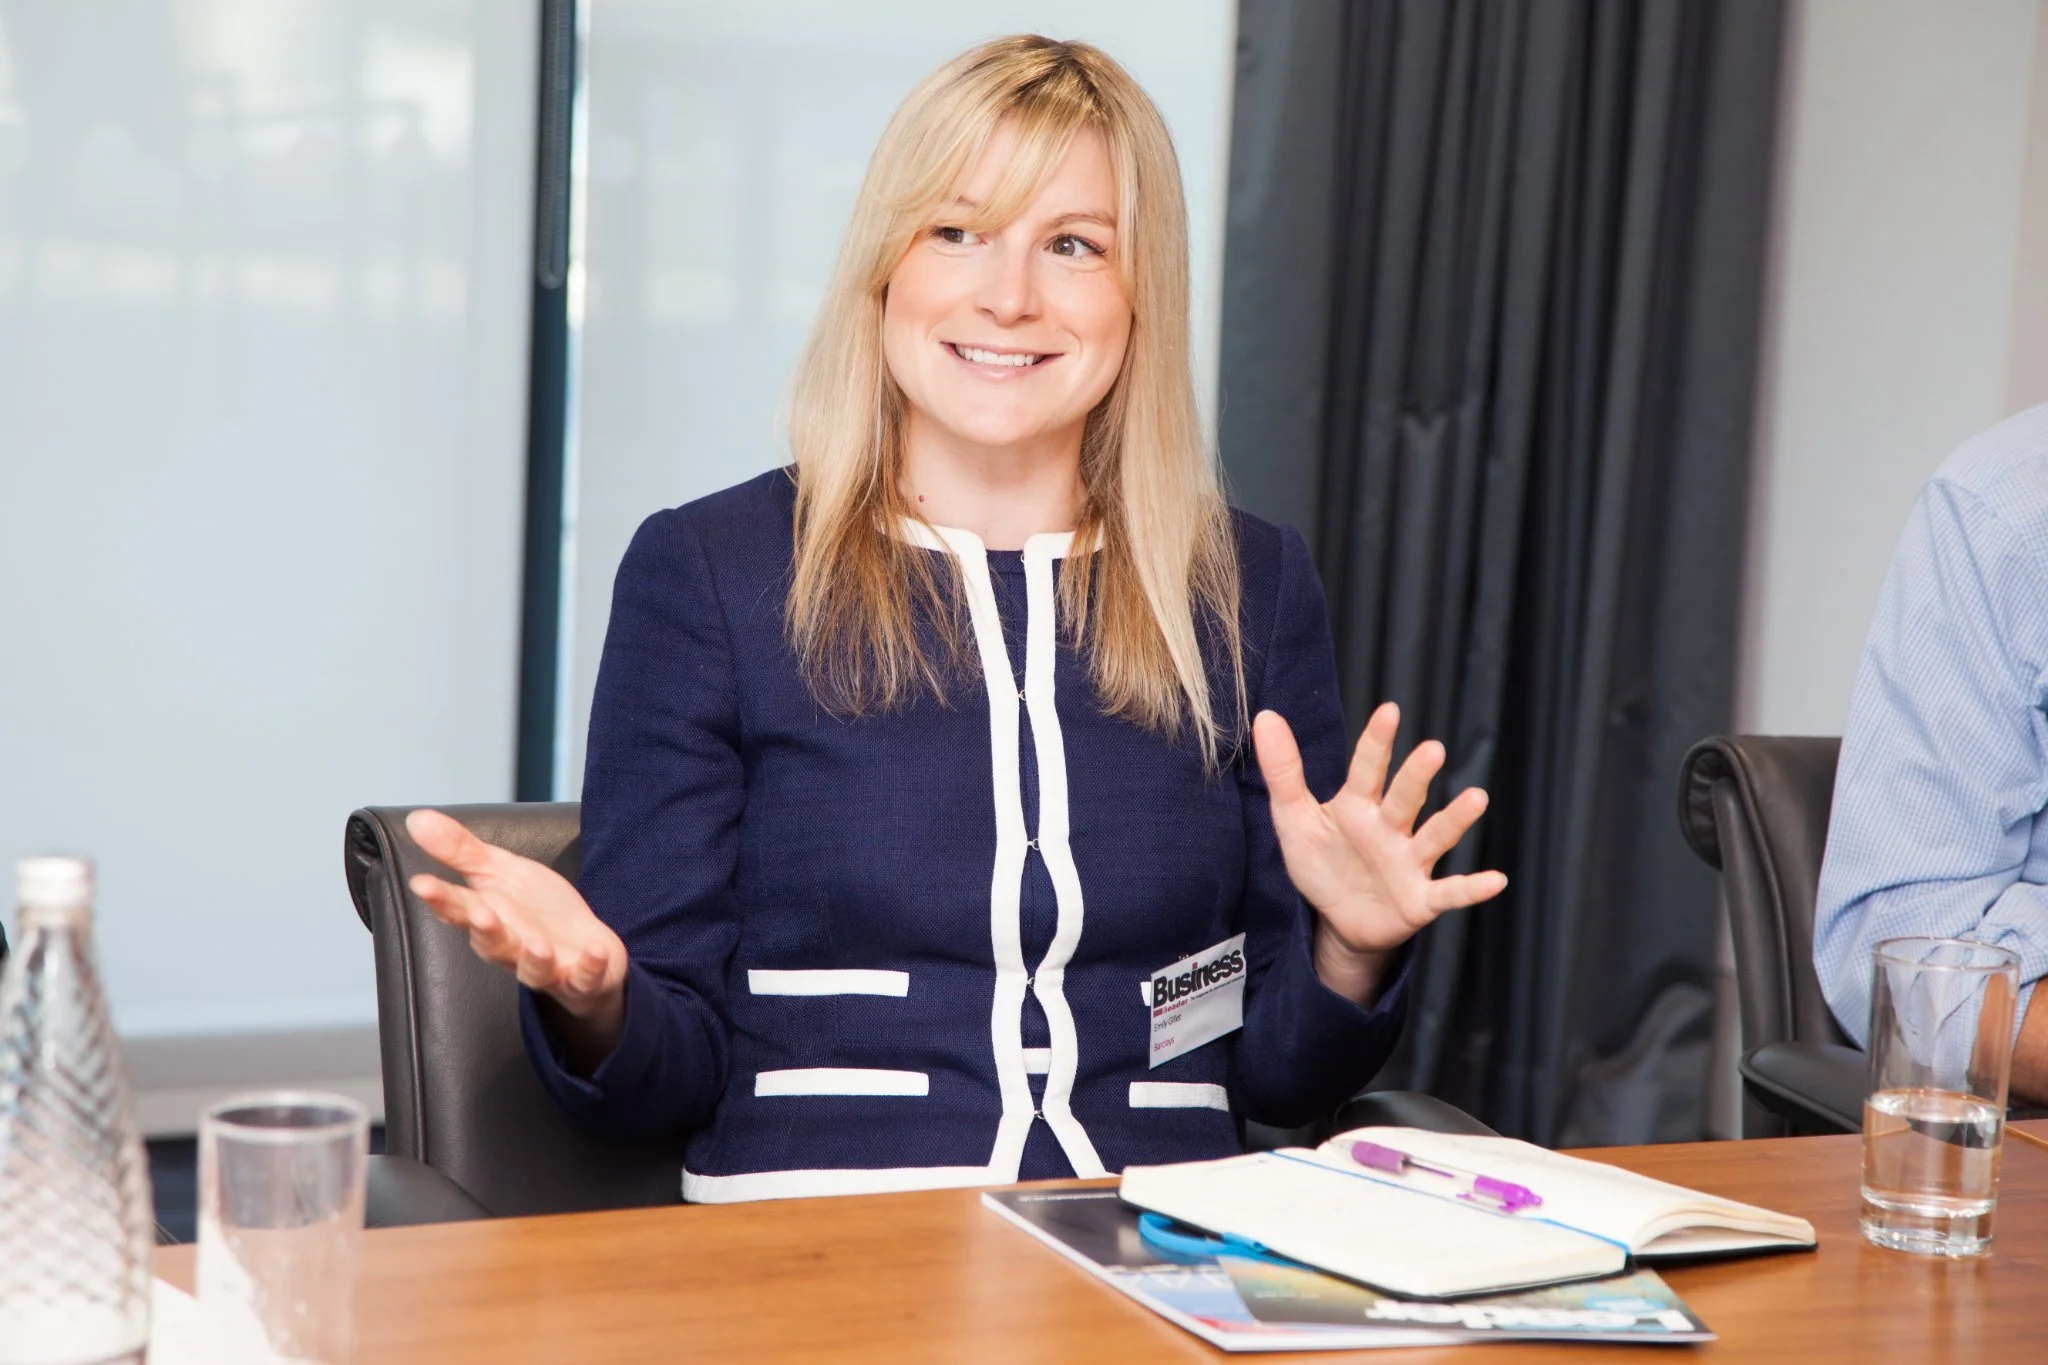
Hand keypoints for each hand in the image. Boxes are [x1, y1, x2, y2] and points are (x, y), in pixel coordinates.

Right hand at [404, 810, 629, 1056]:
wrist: (586, 948)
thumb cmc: (538, 914)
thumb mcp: (500, 872)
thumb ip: (460, 851)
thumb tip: (417, 819)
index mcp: (491, 919)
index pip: (460, 909)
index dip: (441, 899)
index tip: (422, 883)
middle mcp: (514, 948)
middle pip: (494, 943)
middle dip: (485, 931)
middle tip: (479, 916)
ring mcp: (548, 967)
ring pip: (534, 969)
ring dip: (535, 959)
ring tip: (538, 945)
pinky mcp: (583, 978)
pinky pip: (586, 977)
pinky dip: (590, 968)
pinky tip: (594, 952)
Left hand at [1254, 702, 1507, 1002]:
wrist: (1338, 921)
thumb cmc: (1322, 864)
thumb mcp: (1294, 818)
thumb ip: (1283, 771)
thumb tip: (1266, 717)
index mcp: (1358, 806)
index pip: (1368, 769)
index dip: (1377, 742)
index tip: (1389, 711)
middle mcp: (1390, 828)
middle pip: (1405, 798)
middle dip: (1416, 776)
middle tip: (1432, 749)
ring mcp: (1409, 862)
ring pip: (1434, 837)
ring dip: (1455, 820)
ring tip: (1477, 798)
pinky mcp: (1420, 899)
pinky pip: (1449, 893)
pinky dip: (1472, 888)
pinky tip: (1497, 880)